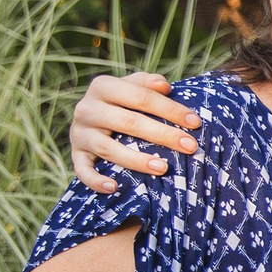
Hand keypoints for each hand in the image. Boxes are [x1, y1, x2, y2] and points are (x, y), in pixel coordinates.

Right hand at [71, 72, 201, 193]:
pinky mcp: (76, 155)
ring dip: (136, 160)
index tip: (195, 122)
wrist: (89, 118)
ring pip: (108, 148)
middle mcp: (87, 109)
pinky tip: (114, 187)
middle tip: (190, 146)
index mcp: (103, 86)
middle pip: (128, 122)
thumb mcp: (132, 88)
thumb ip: (147, 84)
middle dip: (163, 134)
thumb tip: (165, 87)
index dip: (170, 109)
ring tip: (163, 168)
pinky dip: (96, 180)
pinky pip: (83, 170)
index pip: (141, 97)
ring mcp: (79, 134)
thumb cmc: (121, 102)